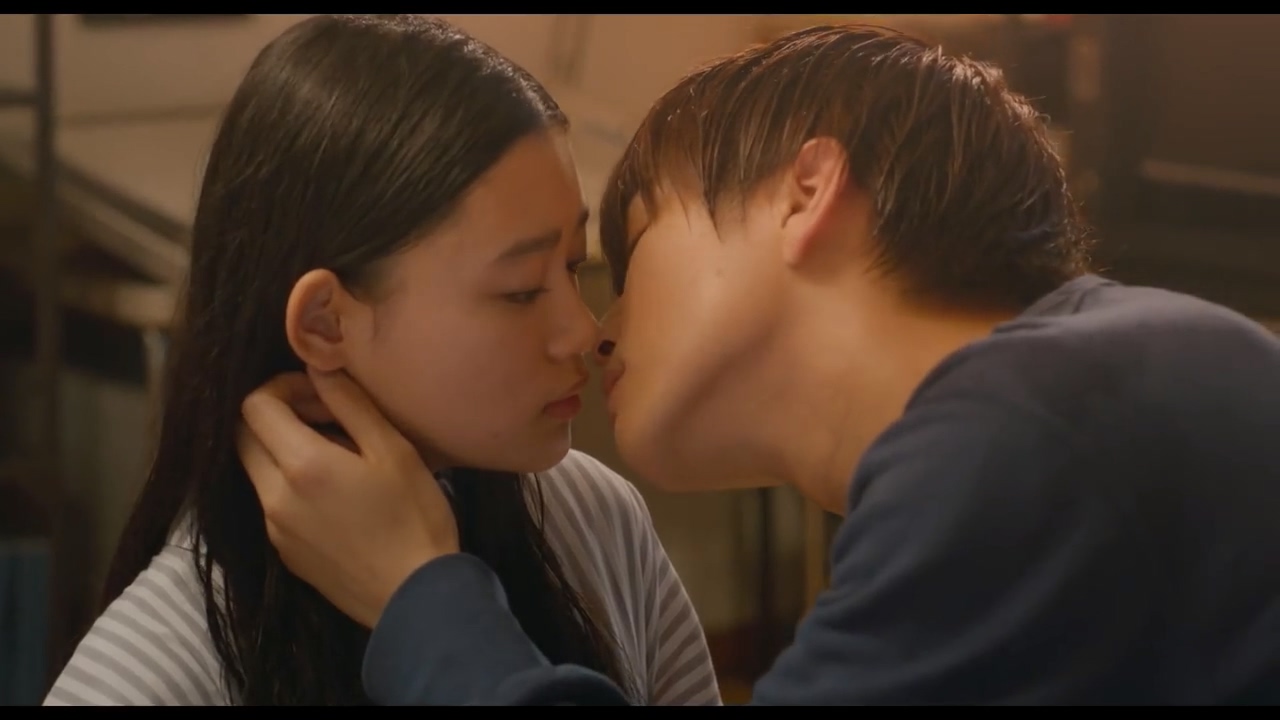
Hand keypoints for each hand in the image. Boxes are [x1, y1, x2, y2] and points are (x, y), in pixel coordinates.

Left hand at [237, 368, 458, 627]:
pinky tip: (336, 494)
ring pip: (258, 470)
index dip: (282, 386)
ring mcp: (275, 528)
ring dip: (283, 450)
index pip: (255, 405)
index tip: (319, 393)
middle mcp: (274, 496)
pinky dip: (291, 484)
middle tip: (324, 418)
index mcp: (301, 464)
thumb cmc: (414, 517)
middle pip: (244, 437)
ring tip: (336, 456)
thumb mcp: (393, 450)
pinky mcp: (285, 553)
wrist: (414, 598)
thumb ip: (350, 404)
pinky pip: (273, 503)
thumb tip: (318, 370)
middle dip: (275, 416)